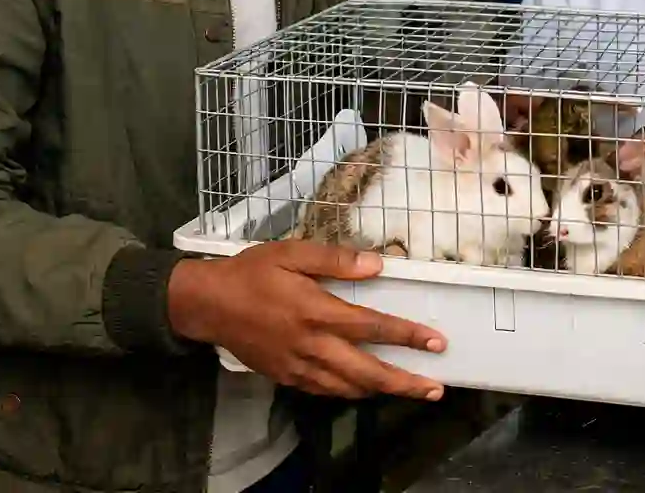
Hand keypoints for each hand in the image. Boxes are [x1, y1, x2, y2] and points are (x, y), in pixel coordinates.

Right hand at [168, 240, 446, 400]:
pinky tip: (364, 389)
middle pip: (367, 371)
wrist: (207, 304)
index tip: (437, 343)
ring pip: (348, 388)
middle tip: (435, 389)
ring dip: (382, 391)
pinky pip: (325, 391)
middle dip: (405, 382)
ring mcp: (299, 366)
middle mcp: (312, 345)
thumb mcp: (292, 253)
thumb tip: (377, 265)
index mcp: (317, 312)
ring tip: (410, 391)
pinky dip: (350, 392)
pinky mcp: (286, 377)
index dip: (408, 336)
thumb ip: (335, 259)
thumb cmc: (252, 273)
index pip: (373, 328)